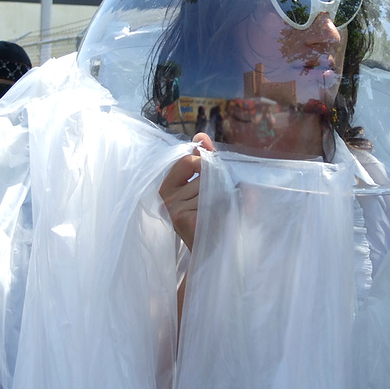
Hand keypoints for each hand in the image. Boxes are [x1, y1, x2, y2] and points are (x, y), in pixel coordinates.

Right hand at [159, 133, 213, 250]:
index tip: (215, 180)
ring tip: (221, 214)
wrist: (215, 253)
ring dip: (224, 197)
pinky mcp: (181, 217)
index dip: (206, 166)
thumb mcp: (209, 186)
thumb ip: (206, 159)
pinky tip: (220, 220)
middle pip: (202, 172)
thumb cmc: (213, 218)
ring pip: (210, 186)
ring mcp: (172, 207)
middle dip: (219, 183)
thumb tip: (200, 135)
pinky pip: (212, 199)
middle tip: (222, 200)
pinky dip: (224, 207)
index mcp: (168, 185)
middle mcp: (165, 196)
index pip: (188, 160)